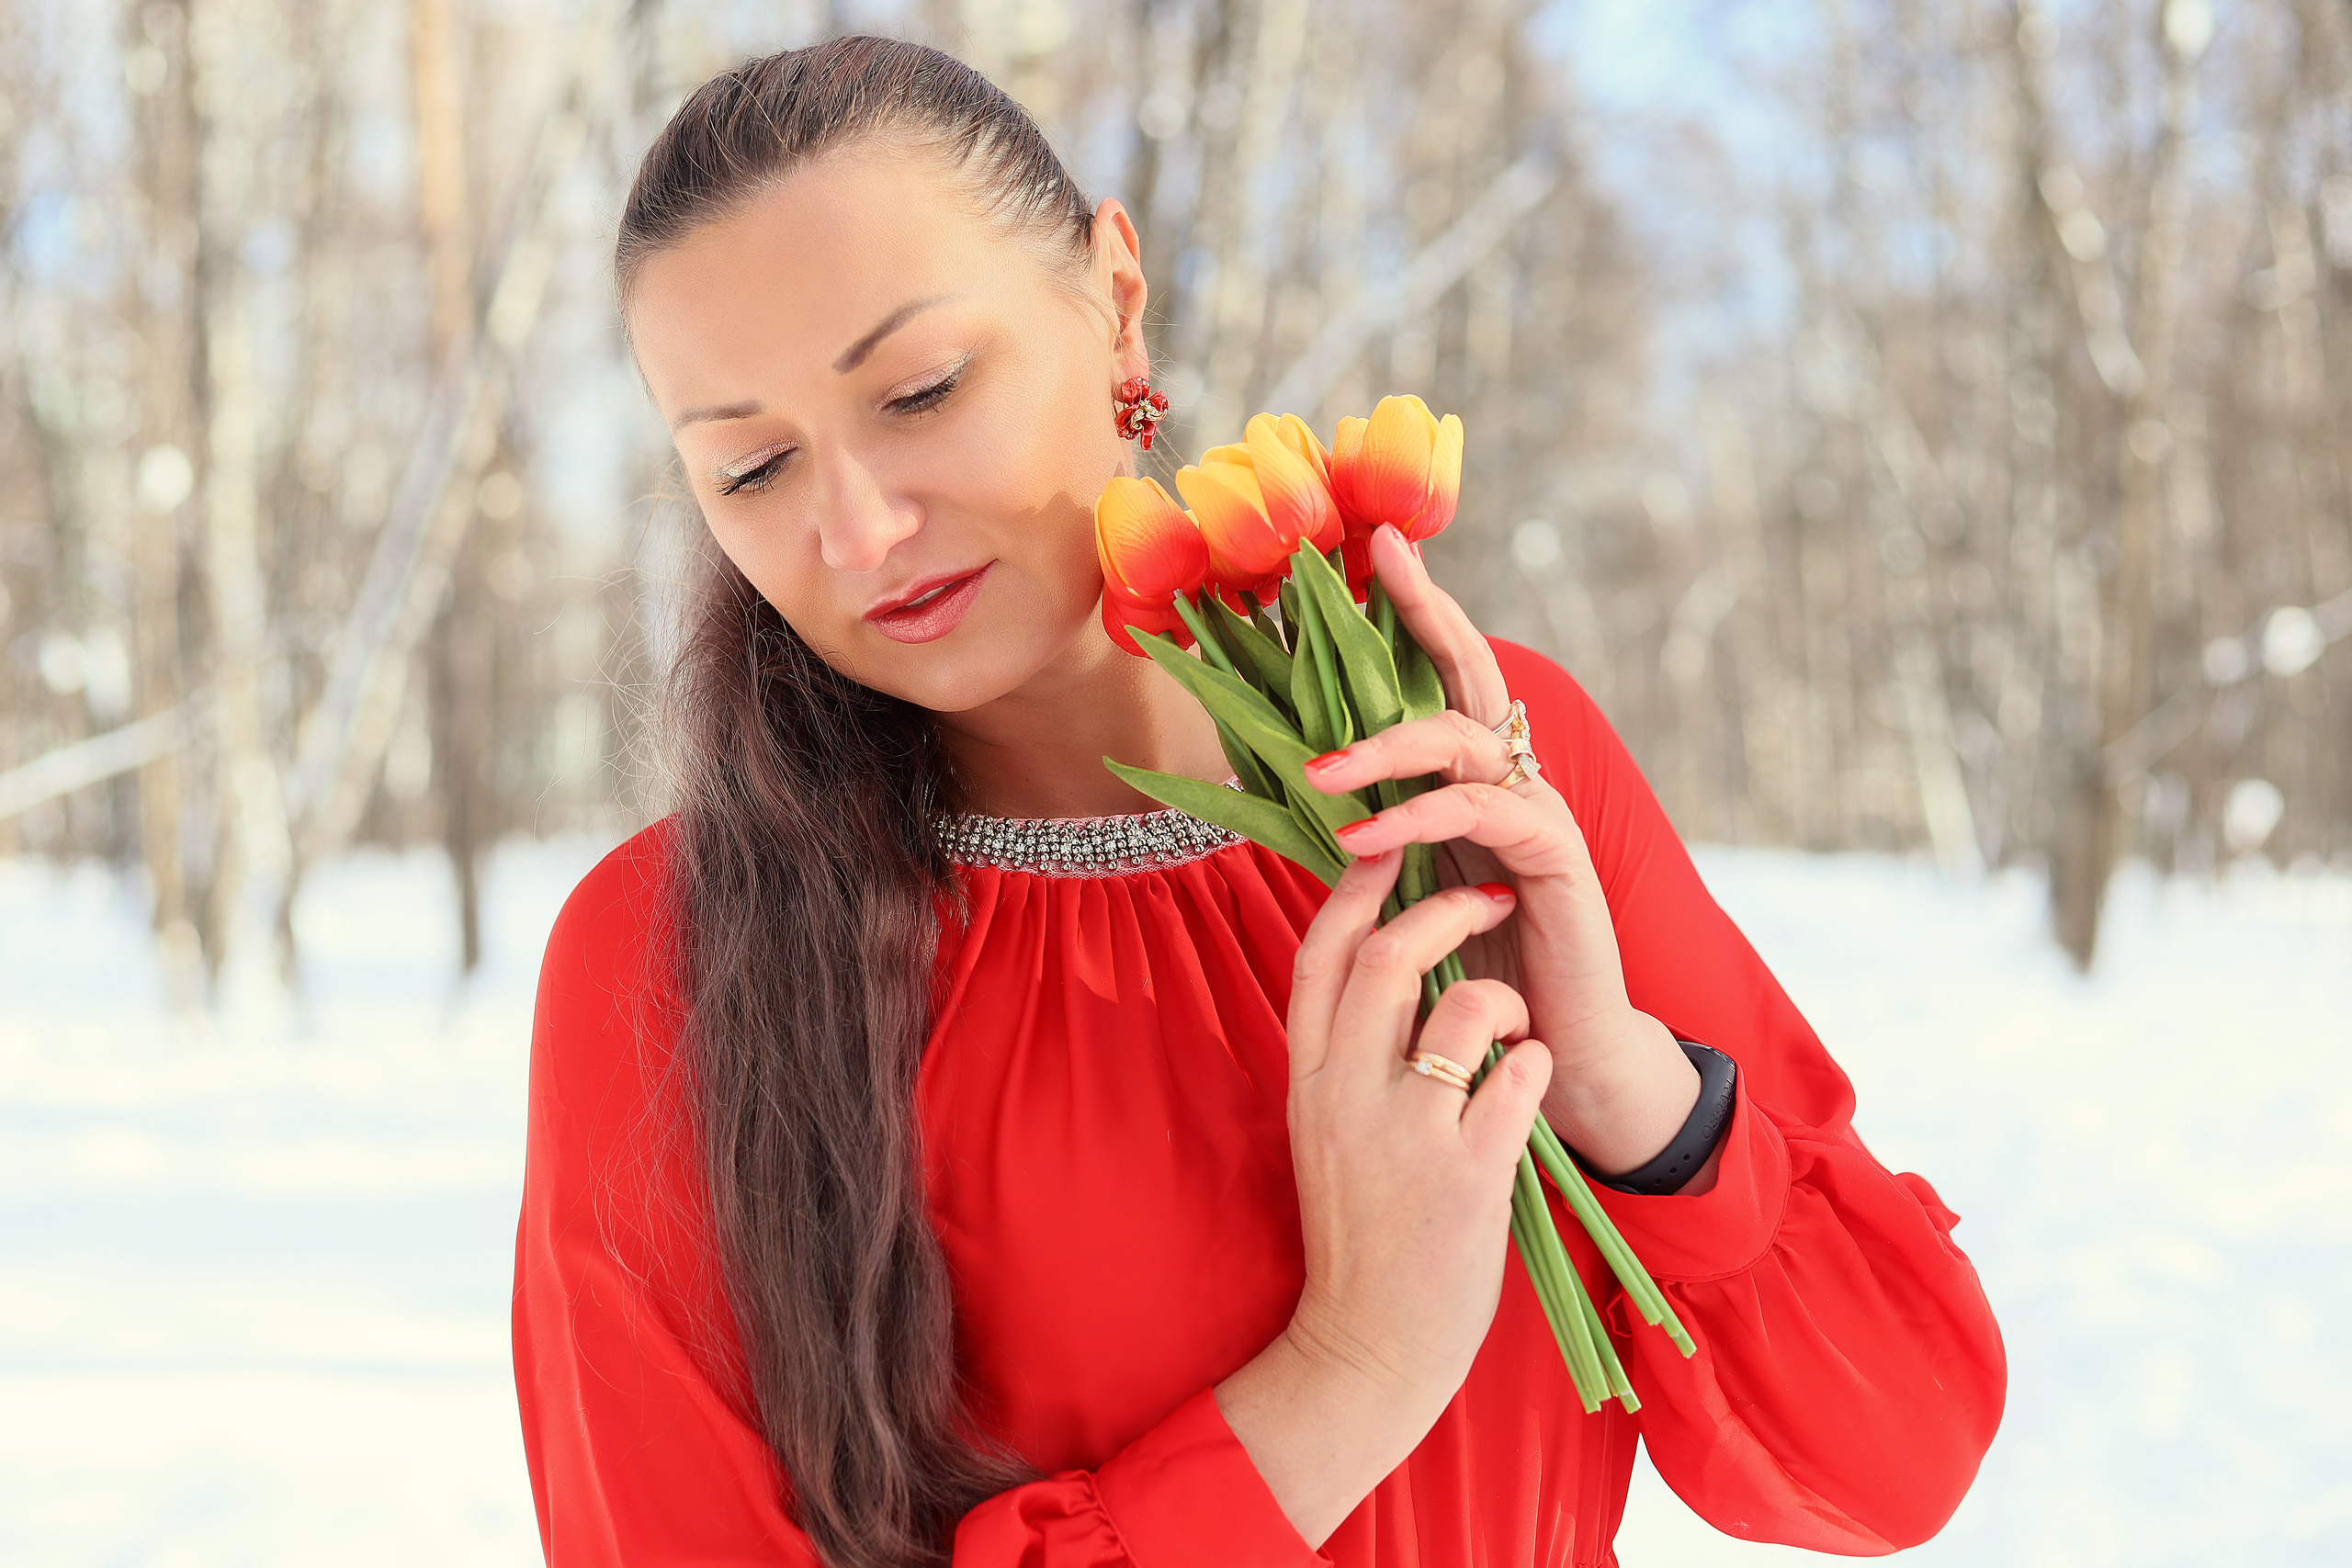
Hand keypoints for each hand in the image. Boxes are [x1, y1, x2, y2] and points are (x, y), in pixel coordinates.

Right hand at [1278, 847, 1552, 1400]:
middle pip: (1388, 958)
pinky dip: (1534, 1063)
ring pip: (1463, 1010)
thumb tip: (1373, 957)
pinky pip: (1519, 1078)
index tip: (1392, 845)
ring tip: (1512, 1022)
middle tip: (1488, 901)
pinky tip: (1529, 1081)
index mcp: (1308, 1078)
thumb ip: (1343, 1046)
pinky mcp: (1467, 1176)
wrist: (1367, 1343)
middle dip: (1446, 911)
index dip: (1356, 886)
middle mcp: (1348, 1097)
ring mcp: (1408, 1136)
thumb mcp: (1325, 1125)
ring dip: (1502, 998)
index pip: (1321, 952)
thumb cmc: (1358, 1225)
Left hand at [1300, 523, 1716, 1184]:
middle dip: (1427, 615)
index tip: (1378, 544)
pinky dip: (1419, 819)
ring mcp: (1539, 816)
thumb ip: (1373, 834)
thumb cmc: (1477, 973)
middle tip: (1370, 572)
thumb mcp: (1408, 892)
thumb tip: (1296, 786)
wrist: (1557, 1055)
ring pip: (1466, 743)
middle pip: (1472, 676)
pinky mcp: (1554, 861)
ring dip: (1387, 751)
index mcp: (1477, 779)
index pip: (1448, 676)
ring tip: (1320, 775)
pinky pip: (1485, 815)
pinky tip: (1366, 837)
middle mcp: (1514, 781)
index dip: (1421, 608)